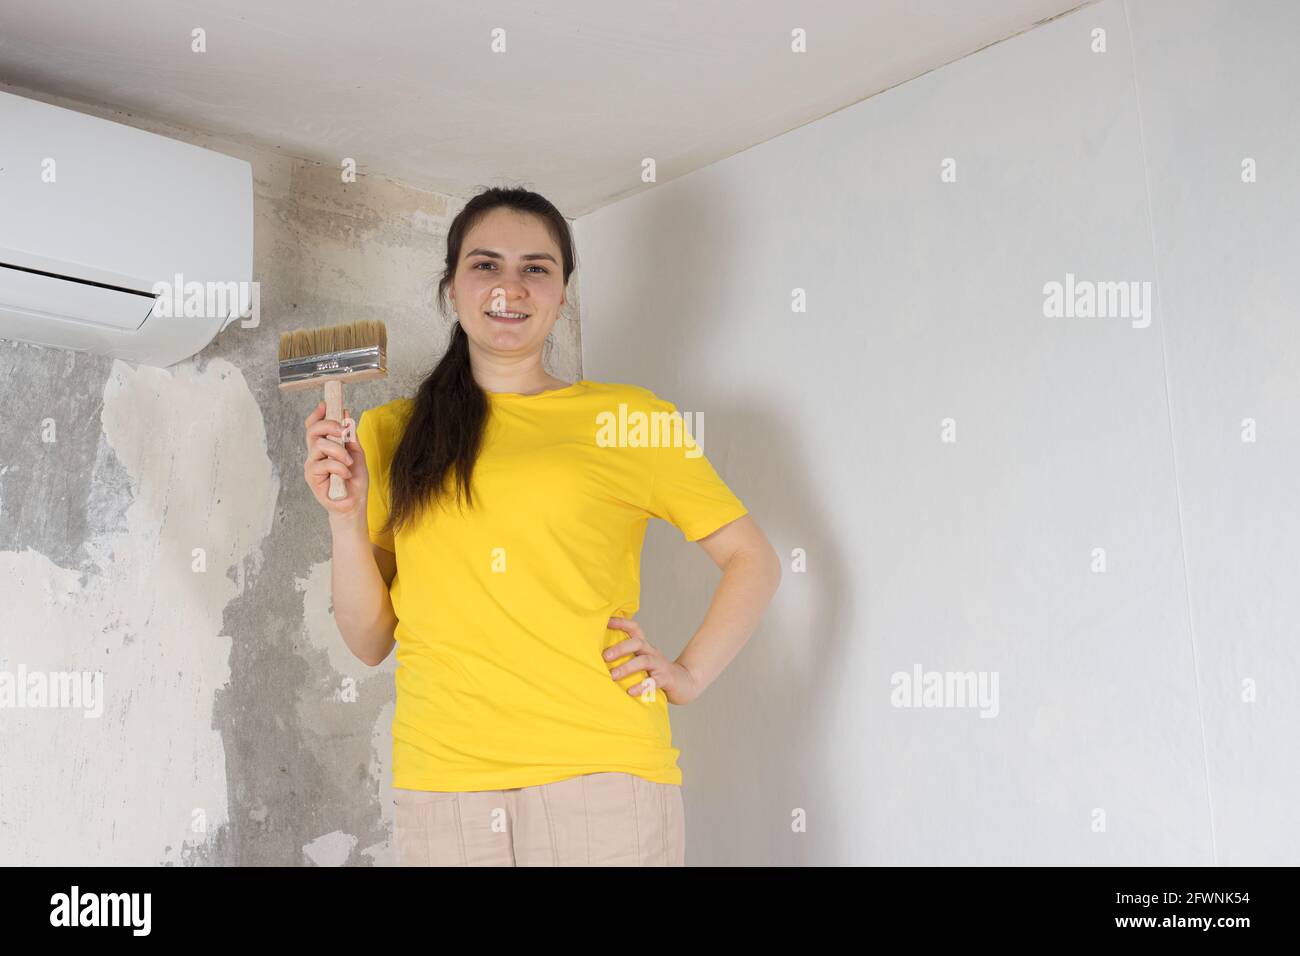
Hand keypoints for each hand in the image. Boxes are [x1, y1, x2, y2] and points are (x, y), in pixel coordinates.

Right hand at [303, 400, 368, 516]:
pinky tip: (345, 475)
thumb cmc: (354, 480)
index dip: (318, 414)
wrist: (355, 504)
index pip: (314, 427)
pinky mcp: (312, 478)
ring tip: (349, 463)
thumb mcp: (357, 454)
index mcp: (325, 447)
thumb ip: (350, 436)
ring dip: (339, 452)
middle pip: (313, 431)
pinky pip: (324, 464)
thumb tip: (346, 415)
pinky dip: (339, 467)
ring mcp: (312, 465)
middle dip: (329, 425)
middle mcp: (315, 454)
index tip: (326, 404)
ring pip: (320, 446)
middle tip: (343, 431)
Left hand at [603, 616, 700, 704]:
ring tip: (613, 676)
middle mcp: (652, 652)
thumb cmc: (657, 673)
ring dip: (627, 667)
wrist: (685, 683)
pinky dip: (641, 686)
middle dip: (620, 648)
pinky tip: (631, 691)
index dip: (621, 623)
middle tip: (605, 657)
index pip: (634, 629)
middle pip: (637, 643)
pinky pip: (653, 681)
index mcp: (645, 647)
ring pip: (644, 661)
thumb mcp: (642, 662)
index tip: (606, 621)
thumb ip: (627, 658)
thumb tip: (600, 658)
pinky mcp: (666, 679)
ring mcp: (660, 665)